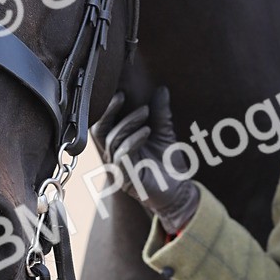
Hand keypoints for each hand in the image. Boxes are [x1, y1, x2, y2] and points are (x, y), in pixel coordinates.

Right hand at [91, 88, 198, 234]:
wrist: (179, 190)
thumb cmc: (168, 163)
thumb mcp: (165, 133)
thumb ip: (161, 113)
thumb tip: (161, 89)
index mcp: (119, 143)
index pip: (104, 123)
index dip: (107, 108)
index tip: (120, 92)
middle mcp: (115, 154)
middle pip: (100, 130)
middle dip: (110, 111)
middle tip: (123, 96)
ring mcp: (118, 167)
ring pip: (113, 140)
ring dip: (128, 123)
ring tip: (145, 112)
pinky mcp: (126, 178)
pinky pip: (123, 156)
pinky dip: (133, 140)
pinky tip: (147, 132)